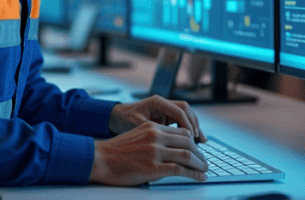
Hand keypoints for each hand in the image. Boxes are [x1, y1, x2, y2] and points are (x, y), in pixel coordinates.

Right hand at [90, 122, 207, 185]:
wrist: (100, 159)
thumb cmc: (116, 151)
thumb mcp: (137, 136)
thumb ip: (153, 139)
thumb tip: (169, 149)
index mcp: (152, 128)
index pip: (182, 132)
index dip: (194, 142)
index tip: (198, 151)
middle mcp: (156, 137)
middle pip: (188, 142)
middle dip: (200, 153)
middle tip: (204, 162)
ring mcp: (155, 152)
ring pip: (188, 155)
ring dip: (200, 164)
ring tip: (205, 170)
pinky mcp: (153, 168)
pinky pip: (180, 170)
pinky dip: (194, 174)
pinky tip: (199, 177)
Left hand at [108, 95, 206, 142]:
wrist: (118, 117)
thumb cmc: (125, 119)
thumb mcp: (137, 125)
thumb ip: (152, 129)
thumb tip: (169, 139)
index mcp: (157, 102)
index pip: (178, 110)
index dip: (187, 123)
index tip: (191, 137)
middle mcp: (164, 103)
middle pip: (186, 110)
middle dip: (194, 124)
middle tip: (198, 139)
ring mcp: (166, 109)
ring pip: (186, 115)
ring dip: (193, 127)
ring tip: (200, 141)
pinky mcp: (166, 117)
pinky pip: (181, 121)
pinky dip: (187, 130)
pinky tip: (193, 141)